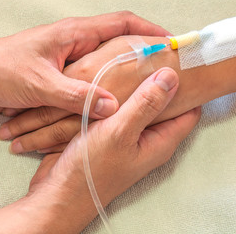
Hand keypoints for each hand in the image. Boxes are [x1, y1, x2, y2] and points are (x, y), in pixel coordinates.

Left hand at [0, 35, 220, 153]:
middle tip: (161, 76)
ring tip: (140, 94)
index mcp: (73, 34)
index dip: (148, 30)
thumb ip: (76, 96)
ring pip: (101, 68)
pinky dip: (98, 93)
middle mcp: (73, 45)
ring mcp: (66, 62)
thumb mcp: (40, 83)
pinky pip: (86, 84)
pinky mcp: (57, 78)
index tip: (171, 44)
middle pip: (115, 46)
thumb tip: (113, 107)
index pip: (120, 23)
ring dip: (118, 78)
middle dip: (139, 58)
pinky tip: (105, 108)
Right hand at [25, 68, 200, 232]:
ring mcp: (125, 136)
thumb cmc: (90, 169)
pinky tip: (107, 81)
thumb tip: (171, 76)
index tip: (178, 63)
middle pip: (162, 105)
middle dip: (158, 82)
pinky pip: (116, 111)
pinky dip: (115, 96)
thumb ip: (145, 105)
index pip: (187, 110)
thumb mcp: (120, 133)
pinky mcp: (106, 134)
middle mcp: (145, 138)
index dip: (186, 87)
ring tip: (128, 62)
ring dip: (133, 87)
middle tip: (150, 55)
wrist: (59, 191)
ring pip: (136, 105)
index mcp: (159, 141)